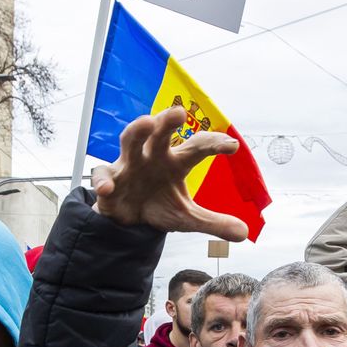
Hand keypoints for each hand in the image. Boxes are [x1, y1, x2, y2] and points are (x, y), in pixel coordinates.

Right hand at [91, 106, 247, 241]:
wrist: (129, 221)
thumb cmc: (158, 206)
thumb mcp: (187, 218)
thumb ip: (213, 223)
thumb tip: (244, 234)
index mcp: (176, 162)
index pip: (197, 147)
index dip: (213, 144)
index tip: (231, 146)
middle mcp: (153, 156)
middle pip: (160, 133)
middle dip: (167, 121)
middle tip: (179, 112)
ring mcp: (129, 164)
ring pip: (130, 140)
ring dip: (136, 131)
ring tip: (145, 123)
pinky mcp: (109, 179)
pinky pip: (102, 175)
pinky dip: (103, 182)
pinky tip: (107, 190)